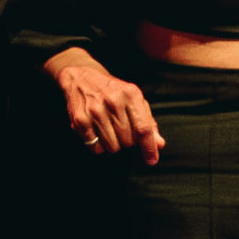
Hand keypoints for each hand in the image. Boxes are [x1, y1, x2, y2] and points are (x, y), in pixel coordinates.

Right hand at [45, 49, 163, 162]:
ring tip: (110, 129)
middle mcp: (113, 101)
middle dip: (129, 141)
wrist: (82, 78)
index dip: (149, 147)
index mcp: (131, 94)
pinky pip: (96, 148)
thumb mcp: (135, 100)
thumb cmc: (113, 91)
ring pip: (113, 147)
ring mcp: (95, 111)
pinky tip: (98, 131)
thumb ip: (148, 122)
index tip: (152, 160)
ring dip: (114, 144)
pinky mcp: (80, 120)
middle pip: (129, 141)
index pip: (143, 128)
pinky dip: (99, 145)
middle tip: (122, 128)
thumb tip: (159, 144)